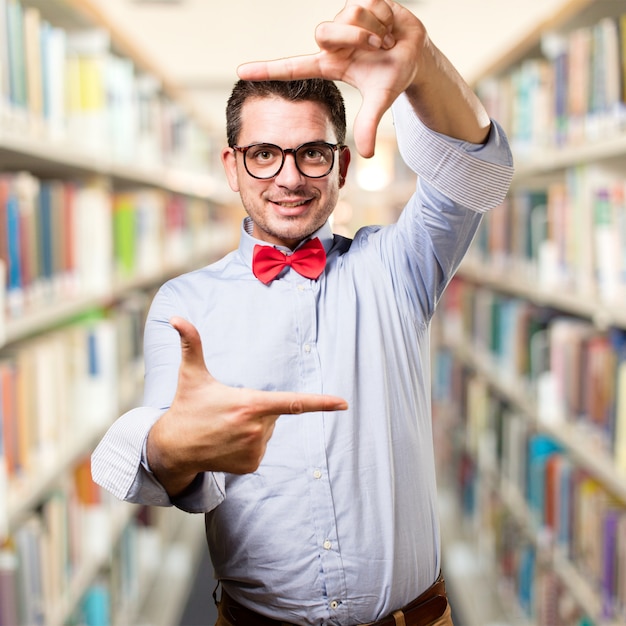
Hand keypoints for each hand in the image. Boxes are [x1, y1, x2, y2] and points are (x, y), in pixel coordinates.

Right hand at [147, 316, 347, 494]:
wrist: (174, 448)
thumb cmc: (187, 406)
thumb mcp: (191, 374)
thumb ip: (190, 343)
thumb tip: (175, 317)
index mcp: (250, 405)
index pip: (293, 403)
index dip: (321, 402)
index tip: (343, 403)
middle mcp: (257, 430)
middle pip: (274, 413)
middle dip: (257, 408)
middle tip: (229, 410)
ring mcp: (255, 450)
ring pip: (268, 431)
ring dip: (253, 426)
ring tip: (226, 427)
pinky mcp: (252, 465)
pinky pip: (261, 447)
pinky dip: (249, 443)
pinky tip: (228, 442)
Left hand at [237, 0, 425, 157]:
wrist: (415, 54)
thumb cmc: (391, 75)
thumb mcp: (380, 101)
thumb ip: (368, 124)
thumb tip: (367, 155)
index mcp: (331, 63)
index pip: (294, 66)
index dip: (269, 70)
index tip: (242, 72)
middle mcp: (333, 40)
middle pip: (324, 32)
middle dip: (353, 39)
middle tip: (376, 47)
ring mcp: (345, 19)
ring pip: (349, 15)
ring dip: (373, 30)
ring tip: (385, 40)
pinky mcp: (361, 0)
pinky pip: (367, 4)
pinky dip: (384, 18)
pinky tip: (389, 25)